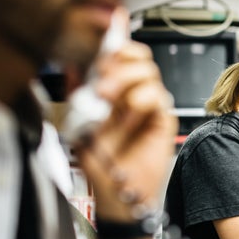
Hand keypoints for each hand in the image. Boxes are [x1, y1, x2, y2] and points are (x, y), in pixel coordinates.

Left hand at [75, 41, 177, 221]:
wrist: (118, 194)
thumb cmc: (101, 167)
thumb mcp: (79, 127)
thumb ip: (79, 98)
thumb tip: (75, 69)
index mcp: (114, 93)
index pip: (120, 56)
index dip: (115, 45)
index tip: (101, 48)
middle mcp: (133, 96)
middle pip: (139, 57)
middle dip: (119, 61)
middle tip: (102, 81)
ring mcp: (150, 107)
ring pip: (150, 72)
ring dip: (127, 79)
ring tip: (110, 99)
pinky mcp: (163, 120)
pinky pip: (159, 96)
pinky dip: (142, 99)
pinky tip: (129, 114)